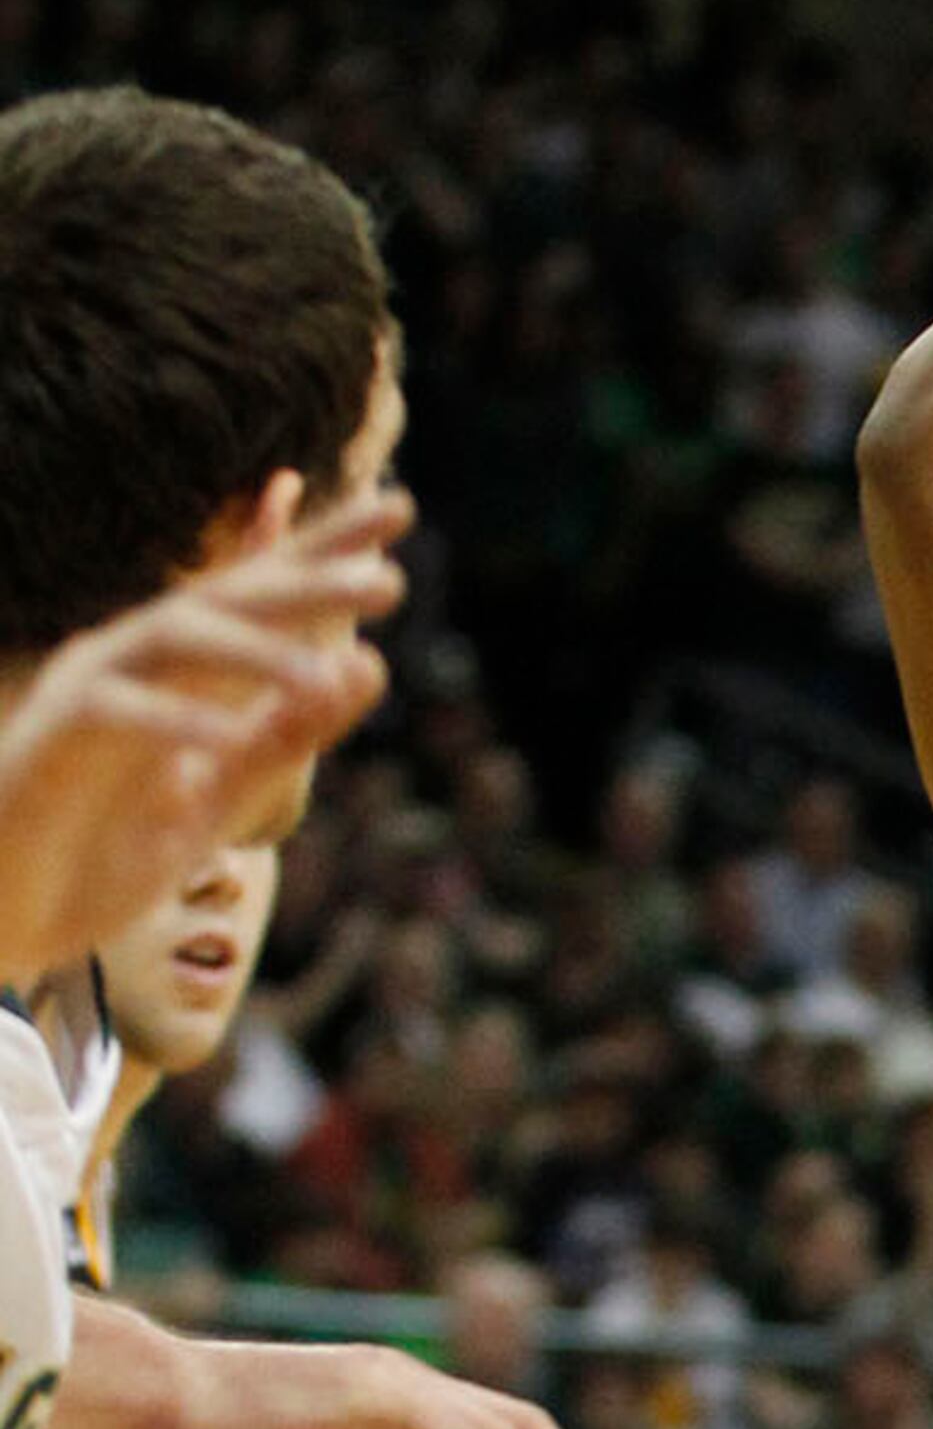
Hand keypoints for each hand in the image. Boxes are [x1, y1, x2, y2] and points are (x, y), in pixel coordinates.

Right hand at [0, 483, 403, 974]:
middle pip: (226, 598)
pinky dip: (171, 724)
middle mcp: (137, 661)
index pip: (260, 597)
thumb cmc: (106, 851)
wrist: (11, 917)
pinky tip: (223, 739)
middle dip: (306, 580)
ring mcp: (90, 690)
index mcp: (182, 672)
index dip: (323, 552)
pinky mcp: (52, 738)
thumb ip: (285, 736)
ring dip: (254, 654)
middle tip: (390, 580)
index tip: (398, 511)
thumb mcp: (220, 795)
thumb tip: (370, 664)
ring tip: (326, 678)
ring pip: (173, 638)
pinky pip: (114, 714)